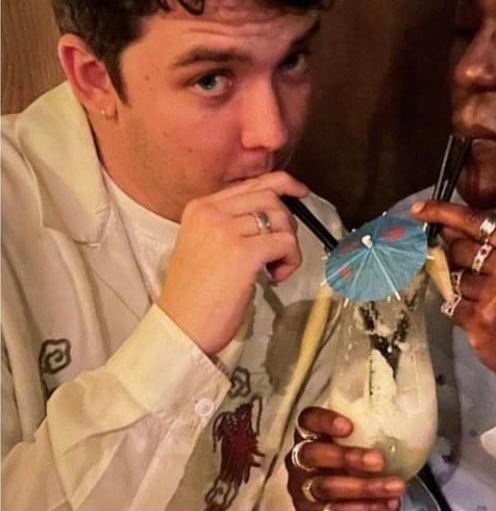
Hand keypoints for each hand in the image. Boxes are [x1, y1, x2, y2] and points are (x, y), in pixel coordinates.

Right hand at [158, 171, 305, 356]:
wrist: (181, 326)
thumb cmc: (195, 295)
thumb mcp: (205, 246)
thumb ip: (230, 225)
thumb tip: (270, 216)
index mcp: (200, 208)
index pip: (251, 184)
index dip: (282, 185)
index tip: (300, 194)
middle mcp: (211, 213)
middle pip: (270, 197)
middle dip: (287, 222)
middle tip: (281, 250)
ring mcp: (226, 231)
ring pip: (281, 220)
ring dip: (289, 245)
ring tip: (274, 268)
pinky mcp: (244, 254)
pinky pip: (285, 243)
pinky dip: (291, 260)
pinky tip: (276, 277)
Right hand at [285, 408, 405, 510]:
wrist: (344, 495)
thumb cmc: (352, 456)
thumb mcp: (356, 438)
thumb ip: (369, 428)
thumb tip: (406, 416)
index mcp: (308, 434)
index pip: (308, 421)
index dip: (325, 422)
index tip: (349, 426)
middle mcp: (298, 460)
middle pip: (314, 455)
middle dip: (347, 458)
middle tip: (379, 461)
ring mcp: (302, 489)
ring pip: (326, 487)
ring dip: (363, 488)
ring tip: (395, 487)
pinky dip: (364, 510)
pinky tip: (387, 505)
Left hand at [412, 200, 495, 404]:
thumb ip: (491, 246)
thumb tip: (445, 227)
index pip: (478, 221)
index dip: (444, 212)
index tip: (421, 210)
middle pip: (460, 247)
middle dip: (456, 259)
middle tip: (475, 276)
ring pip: (453, 277)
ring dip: (460, 289)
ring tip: (484, 302)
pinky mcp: (481, 319)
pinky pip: (452, 303)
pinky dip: (458, 309)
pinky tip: (478, 318)